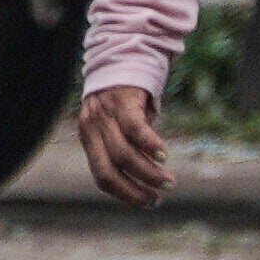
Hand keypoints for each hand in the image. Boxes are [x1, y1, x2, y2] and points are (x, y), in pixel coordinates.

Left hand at [72, 77, 171, 207]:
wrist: (122, 57)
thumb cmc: (124, 101)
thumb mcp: (117, 128)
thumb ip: (126, 150)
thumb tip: (148, 181)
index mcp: (90, 139)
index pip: (102, 177)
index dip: (125, 194)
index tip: (148, 203)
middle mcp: (92, 128)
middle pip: (109, 170)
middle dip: (134, 190)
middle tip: (158, 198)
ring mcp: (105, 115)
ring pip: (123, 154)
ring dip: (148, 173)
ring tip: (169, 182)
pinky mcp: (122, 101)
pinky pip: (135, 129)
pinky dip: (149, 145)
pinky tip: (163, 155)